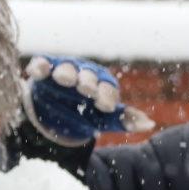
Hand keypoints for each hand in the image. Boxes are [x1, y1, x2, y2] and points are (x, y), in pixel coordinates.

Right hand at [22, 55, 153, 142]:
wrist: (58, 109)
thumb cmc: (88, 112)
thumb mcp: (106, 119)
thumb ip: (126, 120)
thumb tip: (150, 124)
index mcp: (103, 85)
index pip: (108, 88)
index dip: (106, 96)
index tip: (105, 106)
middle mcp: (85, 74)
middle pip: (88, 75)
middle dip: (87, 82)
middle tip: (86, 89)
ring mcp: (65, 70)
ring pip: (66, 67)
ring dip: (65, 72)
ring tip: (63, 78)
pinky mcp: (45, 70)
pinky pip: (43, 64)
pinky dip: (40, 66)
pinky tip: (38, 72)